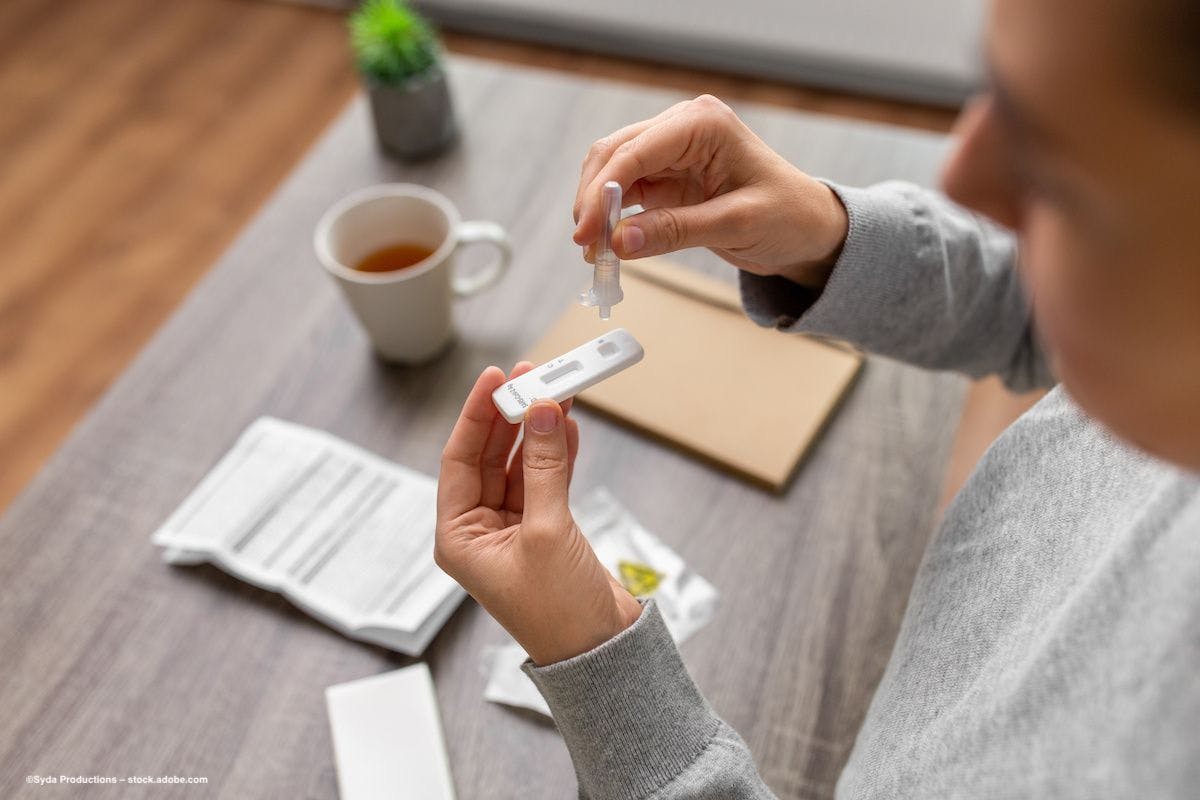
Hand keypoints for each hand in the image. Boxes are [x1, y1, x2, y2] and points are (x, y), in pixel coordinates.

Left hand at [434, 363, 642, 665]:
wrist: (602, 654)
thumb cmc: (560, 612)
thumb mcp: (547, 532)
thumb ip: (543, 467)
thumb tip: (541, 411)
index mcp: (459, 536)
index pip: (459, 459)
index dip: (476, 414)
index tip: (495, 378)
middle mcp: (480, 530)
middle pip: (490, 455)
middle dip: (510, 416)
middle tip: (531, 376)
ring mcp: (514, 528)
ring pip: (521, 463)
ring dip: (538, 429)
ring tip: (556, 389)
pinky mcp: (546, 530)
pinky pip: (546, 478)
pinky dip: (558, 452)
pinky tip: (568, 425)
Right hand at [573, 94, 848, 287]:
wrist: (810, 229)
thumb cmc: (789, 216)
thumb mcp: (735, 224)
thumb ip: (675, 230)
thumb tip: (619, 241)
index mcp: (703, 124)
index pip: (636, 151)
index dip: (602, 192)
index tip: (587, 233)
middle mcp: (683, 128)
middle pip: (614, 155)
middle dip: (593, 201)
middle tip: (586, 247)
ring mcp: (672, 151)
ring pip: (612, 172)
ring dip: (597, 210)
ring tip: (594, 252)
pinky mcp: (667, 176)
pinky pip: (626, 191)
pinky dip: (611, 216)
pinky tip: (606, 244)